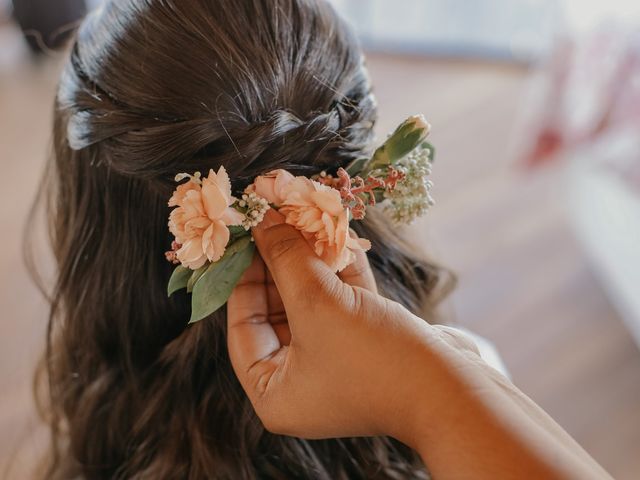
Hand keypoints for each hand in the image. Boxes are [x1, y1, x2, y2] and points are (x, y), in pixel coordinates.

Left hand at [226, 210, 612, 479]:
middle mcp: (300, 380)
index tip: (250, 235)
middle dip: (284, 260)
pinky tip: (339, 233)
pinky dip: (343, 270)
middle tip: (280, 217)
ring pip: (315, 300)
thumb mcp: (318, 304)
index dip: (244, 277)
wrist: (454, 392)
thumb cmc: (374, 359)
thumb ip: (286, 260)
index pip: (244, 326)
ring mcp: (336, 362)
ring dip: (315, 258)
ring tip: (308, 215)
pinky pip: (344, 302)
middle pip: (279, 309)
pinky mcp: (367, 346)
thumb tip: (264, 221)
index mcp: (275, 391)